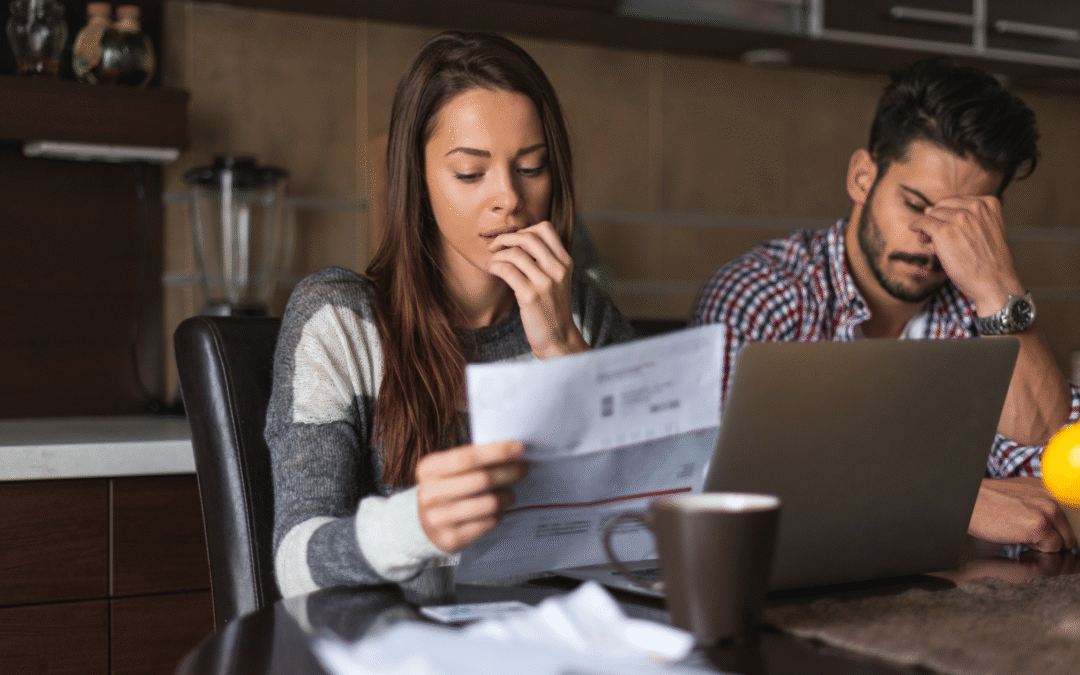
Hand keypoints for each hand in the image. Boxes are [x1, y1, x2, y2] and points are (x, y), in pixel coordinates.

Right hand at [415, 440, 527, 553]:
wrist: (424, 523)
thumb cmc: (446, 487)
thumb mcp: (449, 469)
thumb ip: (474, 459)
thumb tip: (513, 452)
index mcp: (428, 469)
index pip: (467, 457)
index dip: (496, 451)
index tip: (519, 447)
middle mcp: (429, 494)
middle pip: (481, 480)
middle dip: (508, 472)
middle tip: (523, 468)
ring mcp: (438, 519)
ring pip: (488, 504)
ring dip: (507, 496)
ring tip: (511, 494)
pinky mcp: (451, 539)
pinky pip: (487, 523)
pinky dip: (498, 515)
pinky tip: (498, 510)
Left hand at [486, 221, 588, 358]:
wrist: (558, 338)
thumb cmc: (551, 309)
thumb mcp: (557, 281)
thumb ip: (545, 261)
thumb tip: (517, 242)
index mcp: (565, 262)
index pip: (546, 228)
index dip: (524, 229)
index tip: (512, 241)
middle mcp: (557, 269)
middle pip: (528, 237)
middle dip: (505, 238)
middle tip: (493, 247)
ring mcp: (545, 283)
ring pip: (515, 253)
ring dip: (497, 255)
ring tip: (491, 263)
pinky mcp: (531, 296)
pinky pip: (506, 270)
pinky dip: (494, 267)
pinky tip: (492, 272)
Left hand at [916, 196, 1024, 315]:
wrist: (995, 282)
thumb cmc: (989, 261)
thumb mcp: (989, 230)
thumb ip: (967, 218)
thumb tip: (928, 209)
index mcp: (989, 203)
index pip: (957, 201)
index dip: (947, 214)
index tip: (946, 226)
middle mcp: (975, 207)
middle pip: (942, 206)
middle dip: (936, 219)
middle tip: (934, 235)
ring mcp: (959, 218)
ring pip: (931, 215)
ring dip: (927, 227)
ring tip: (930, 242)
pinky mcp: (943, 231)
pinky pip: (922, 222)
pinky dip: (916, 225)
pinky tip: (915, 230)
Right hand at [968, 477, 1075, 551]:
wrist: (968, 503)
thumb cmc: (990, 502)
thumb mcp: (1022, 493)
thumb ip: (1042, 502)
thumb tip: (1060, 525)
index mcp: (1051, 488)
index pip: (1075, 515)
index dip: (1065, 531)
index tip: (1059, 536)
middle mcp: (1053, 496)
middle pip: (1071, 531)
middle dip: (1054, 538)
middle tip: (1030, 534)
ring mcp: (1048, 510)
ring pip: (1064, 542)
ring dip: (1046, 545)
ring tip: (1022, 534)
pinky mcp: (1039, 526)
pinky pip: (1052, 548)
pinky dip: (1037, 549)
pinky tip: (1018, 538)